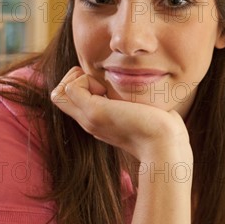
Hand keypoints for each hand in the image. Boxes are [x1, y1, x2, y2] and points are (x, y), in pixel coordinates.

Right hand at [51, 66, 192, 161]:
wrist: (166, 144)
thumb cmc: (164, 129)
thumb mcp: (144, 111)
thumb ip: (136, 101)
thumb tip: (143, 87)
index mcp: (100, 121)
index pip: (72, 99)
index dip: (83, 83)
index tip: (107, 85)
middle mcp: (90, 122)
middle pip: (59, 96)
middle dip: (75, 79)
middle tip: (102, 83)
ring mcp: (89, 118)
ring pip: (59, 92)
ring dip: (79, 79)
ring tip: (104, 86)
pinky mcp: (95, 113)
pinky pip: (70, 88)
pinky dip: (84, 80)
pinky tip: (105, 89)